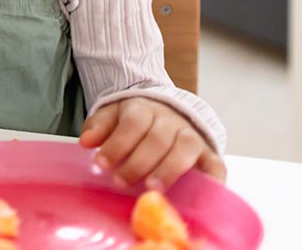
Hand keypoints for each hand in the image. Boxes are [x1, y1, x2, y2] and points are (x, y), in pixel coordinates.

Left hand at [79, 97, 225, 189]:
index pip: (132, 123)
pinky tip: (200, 194)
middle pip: (157, 138)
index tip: (101, 164)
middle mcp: (171, 119)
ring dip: (169, 170)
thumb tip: (86, 141)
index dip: (117, 144)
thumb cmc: (134, 121)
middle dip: (137, 162)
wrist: (167, 112)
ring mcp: (192, 135)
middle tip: (120, 181)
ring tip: (152, 188)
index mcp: (143, 108)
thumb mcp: (111, 116)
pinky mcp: (209, 152)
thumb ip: (99, 127)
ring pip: (185, 148)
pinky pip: (215, 164)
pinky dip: (212, 180)